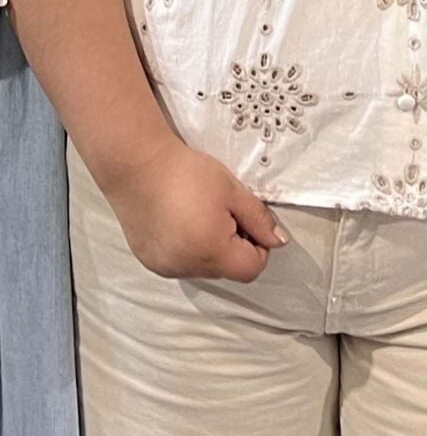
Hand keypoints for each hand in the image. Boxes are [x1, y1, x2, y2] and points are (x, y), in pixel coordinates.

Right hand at [103, 135, 288, 282]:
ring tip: (198, 213)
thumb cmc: (189, 174)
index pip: (251, 269)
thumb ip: (259, 219)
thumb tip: (279, 241)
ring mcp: (166, 268)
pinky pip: (182, 264)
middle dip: (234, 244)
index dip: (258, 245)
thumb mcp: (232, 190)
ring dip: (211, 247)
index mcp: (212, 252)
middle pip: (227, 269)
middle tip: (223, 210)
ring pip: (204, 268)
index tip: (248, 219)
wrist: (138, 166)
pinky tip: (180, 220)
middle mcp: (187, 269)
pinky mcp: (151, 262)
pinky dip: (188, 248)